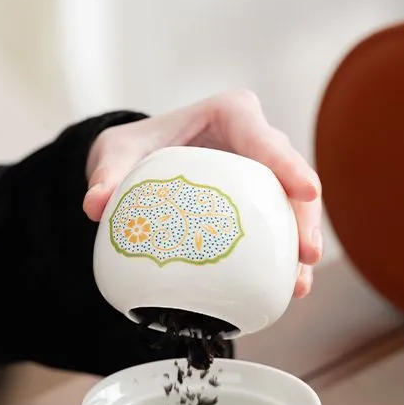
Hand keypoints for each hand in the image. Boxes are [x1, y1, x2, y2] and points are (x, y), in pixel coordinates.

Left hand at [84, 91, 322, 297]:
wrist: (138, 163)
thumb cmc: (133, 148)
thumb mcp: (116, 153)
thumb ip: (107, 175)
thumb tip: (96, 206)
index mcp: (231, 114)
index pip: (265, 138)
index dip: (288, 164)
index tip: (306, 192)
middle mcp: (256, 139)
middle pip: (291, 176)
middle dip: (306, 214)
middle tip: (307, 253)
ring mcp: (262, 172)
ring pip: (293, 206)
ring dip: (300, 244)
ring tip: (300, 284)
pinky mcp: (260, 201)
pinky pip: (277, 227)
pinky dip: (282, 257)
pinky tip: (286, 290)